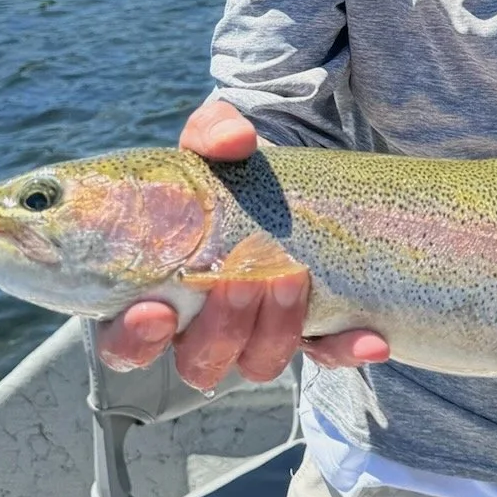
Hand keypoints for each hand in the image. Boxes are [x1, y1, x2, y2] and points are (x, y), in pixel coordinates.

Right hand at [95, 98, 321, 389]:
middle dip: (221, 327)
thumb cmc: (231, 168)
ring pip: (256, 363)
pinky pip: (324, 356)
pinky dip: (344, 350)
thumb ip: (212, 132)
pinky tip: (371, 339)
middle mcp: (199, 327)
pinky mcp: (308, 333)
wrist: (291, 178)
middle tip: (241, 279)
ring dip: (275, 332)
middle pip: (199, 360)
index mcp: (154, 291)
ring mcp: (255, 335)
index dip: (134, 339)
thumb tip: (233, 140)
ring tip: (293, 278)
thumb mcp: (216, 141)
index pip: (124, 342)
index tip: (156, 310)